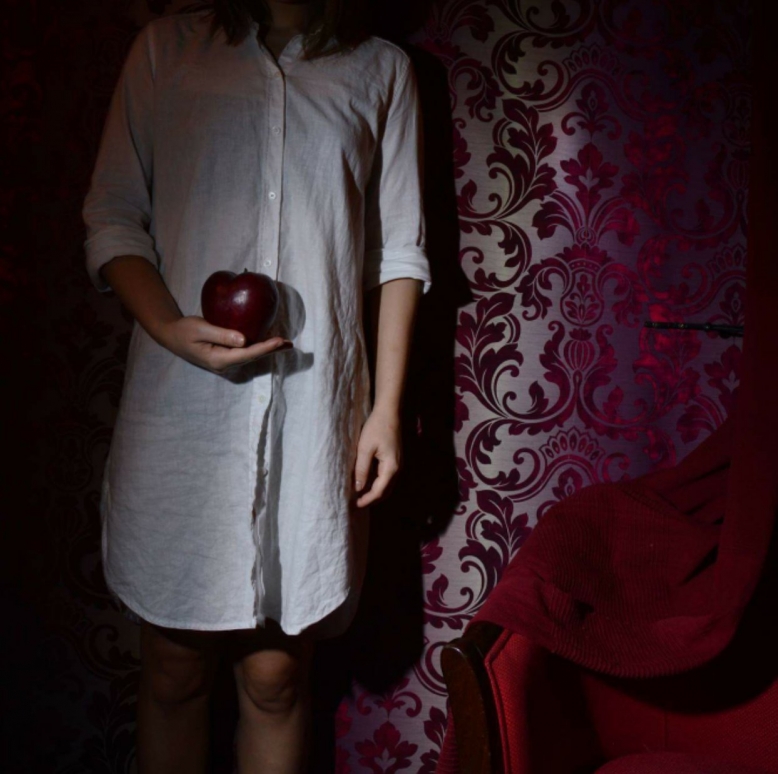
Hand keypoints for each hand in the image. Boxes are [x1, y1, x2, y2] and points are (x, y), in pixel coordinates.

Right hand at [155, 315, 292, 373]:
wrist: (172, 336)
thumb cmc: (184, 330)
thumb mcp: (200, 329)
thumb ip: (222, 334)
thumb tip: (244, 340)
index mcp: (219, 359)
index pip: (247, 353)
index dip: (265, 347)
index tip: (279, 340)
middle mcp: (225, 365)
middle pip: (253, 357)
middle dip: (272, 350)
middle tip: (290, 344)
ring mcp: (226, 363)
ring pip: (251, 356)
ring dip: (268, 349)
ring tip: (286, 344)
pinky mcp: (226, 357)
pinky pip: (246, 353)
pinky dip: (259, 347)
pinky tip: (270, 342)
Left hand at [353, 408, 401, 507]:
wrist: (389, 412)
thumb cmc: (376, 427)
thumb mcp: (365, 448)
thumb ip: (362, 469)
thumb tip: (358, 488)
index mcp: (391, 467)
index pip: (379, 491)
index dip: (368, 500)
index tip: (356, 505)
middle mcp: (398, 468)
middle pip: (386, 491)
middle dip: (372, 499)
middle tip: (357, 503)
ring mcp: (398, 464)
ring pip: (388, 485)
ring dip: (376, 492)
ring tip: (361, 494)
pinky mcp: (396, 459)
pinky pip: (388, 477)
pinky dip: (378, 483)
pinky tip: (368, 481)